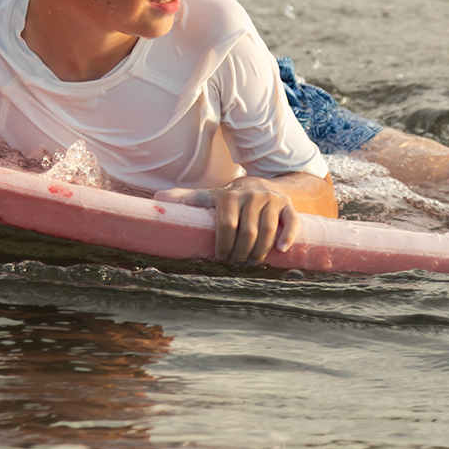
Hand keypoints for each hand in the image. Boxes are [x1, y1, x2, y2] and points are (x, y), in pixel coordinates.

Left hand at [155, 176, 303, 264]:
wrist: (262, 184)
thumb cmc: (232, 198)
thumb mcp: (211, 197)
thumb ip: (187, 199)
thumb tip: (157, 200)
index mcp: (230, 196)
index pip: (227, 225)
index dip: (224, 245)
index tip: (221, 258)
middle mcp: (252, 195)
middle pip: (248, 232)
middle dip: (241, 253)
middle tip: (237, 265)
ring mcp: (271, 200)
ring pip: (268, 230)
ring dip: (260, 251)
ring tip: (253, 263)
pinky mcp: (288, 206)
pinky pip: (291, 222)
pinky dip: (287, 236)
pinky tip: (280, 250)